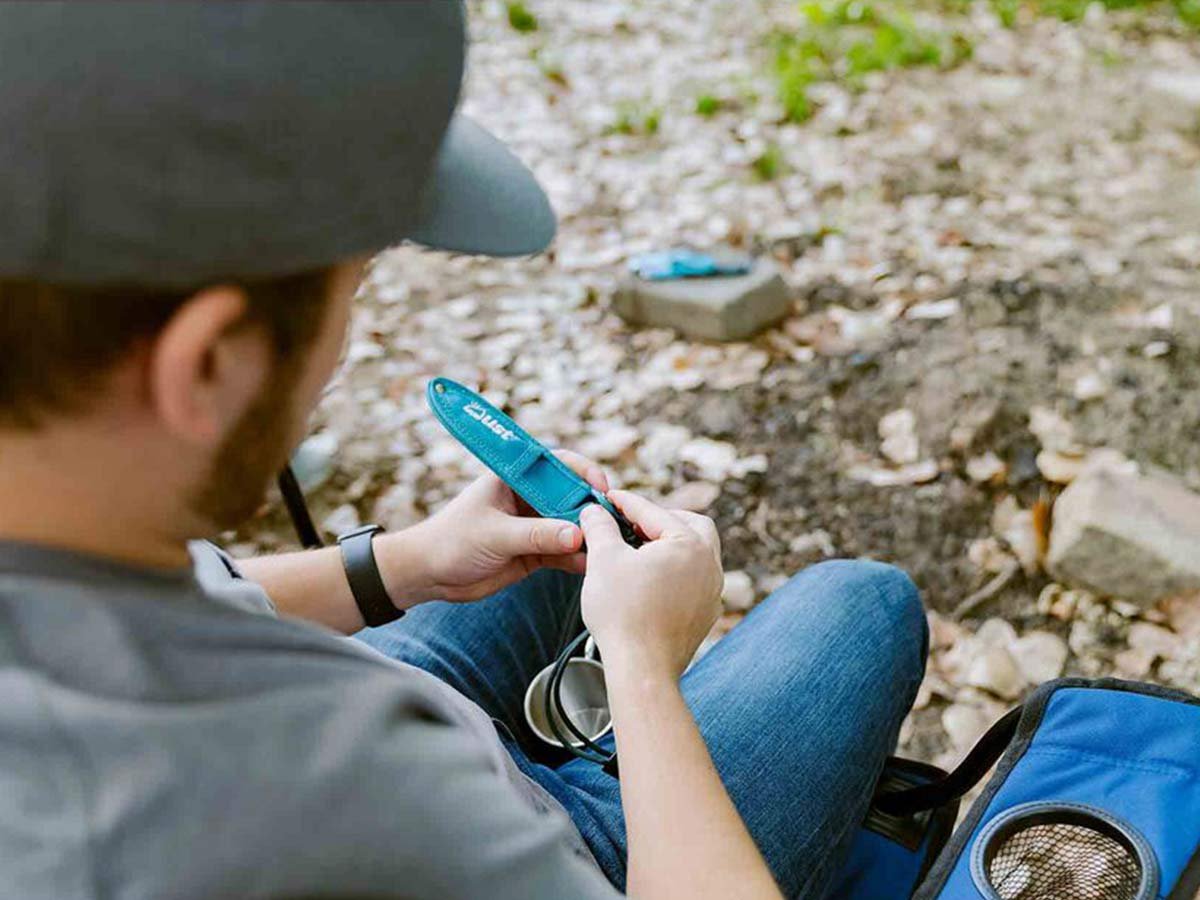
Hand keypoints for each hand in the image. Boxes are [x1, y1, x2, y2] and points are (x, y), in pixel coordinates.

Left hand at [378, 450, 608, 603]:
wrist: (428, 575)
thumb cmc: (450, 541)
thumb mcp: (494, 534)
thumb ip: (536, 535)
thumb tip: (576, 535)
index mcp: (514, 478)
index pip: (555, 464)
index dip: (581, 471)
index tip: (599, 486)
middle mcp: (527, 498)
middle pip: (570, 496)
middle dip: (590, 508)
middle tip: (607, 522)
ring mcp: (532, 525)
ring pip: (570, 526)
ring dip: (587, 536)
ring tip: (603, 547)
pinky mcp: (534, 551)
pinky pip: (563, 552)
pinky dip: (576, 558)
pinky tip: (587, 565)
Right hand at [579, 490, 722, 680]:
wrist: (642, 668)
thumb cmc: (624, 614)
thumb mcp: (604, 559)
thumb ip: (600, 527)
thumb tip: (594, 511)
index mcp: (689, 544)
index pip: (653, 512)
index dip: (626, 503)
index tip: (609, 499)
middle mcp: (710, 565)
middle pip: (692, 526)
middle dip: (662, 519)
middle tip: (634, 521)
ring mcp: (712, 592)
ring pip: (697, 554)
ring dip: (672, 546)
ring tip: (643, 549)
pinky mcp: (705, 614)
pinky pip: (694, 581)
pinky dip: (676, 572)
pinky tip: (652, 580)